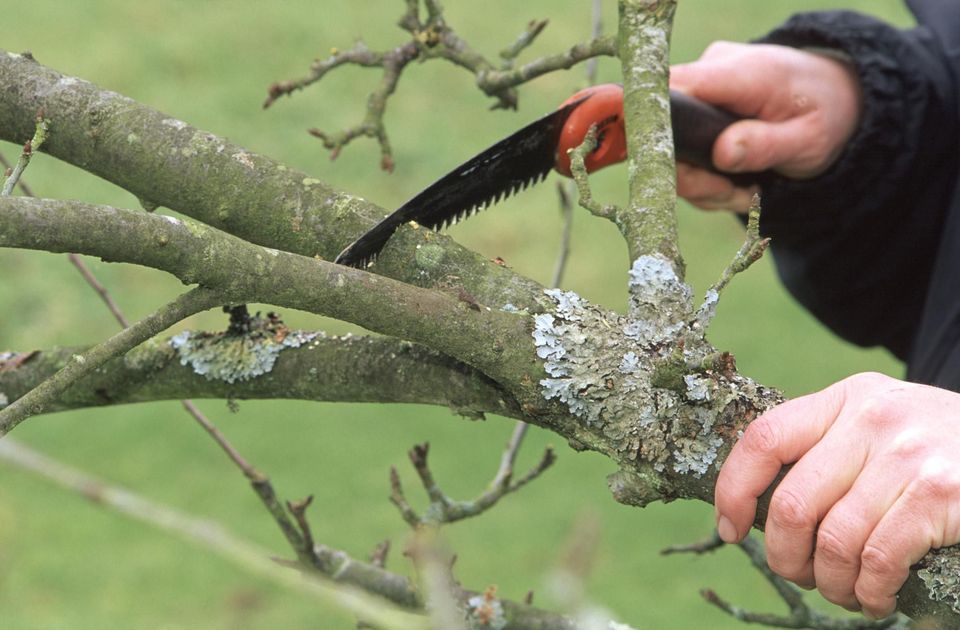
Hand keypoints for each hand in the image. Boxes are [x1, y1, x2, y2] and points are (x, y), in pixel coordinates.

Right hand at [670, 42, 861, 211]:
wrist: (838, 98)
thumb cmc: (825, 115)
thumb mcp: (808, 139)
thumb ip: (765, 145)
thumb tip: (722, 153)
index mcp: (740, 72)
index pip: (674, 88)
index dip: (658, 128)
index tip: (678, 171)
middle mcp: (711, 73)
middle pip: (666, 127)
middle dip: (692, 176)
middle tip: (730, 196)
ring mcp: (701, 90)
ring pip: (672, 147)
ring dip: (702, 183)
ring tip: (743, 192)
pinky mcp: (697, 108)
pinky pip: (683, 150)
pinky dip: (705, 177)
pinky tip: (734, 183)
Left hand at [715, 372, 959, 618]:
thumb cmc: (936, 448)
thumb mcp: (877, 426)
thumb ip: (826, 449)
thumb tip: (759, 508)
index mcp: (844, 399)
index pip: (764, 439)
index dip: (734, 490)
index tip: (730, 529)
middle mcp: (871, 419)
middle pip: (792, 503)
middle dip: (786, 556)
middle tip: (802, 575)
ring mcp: (906, 455)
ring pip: (833, 541)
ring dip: (832, 583)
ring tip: (845, 592)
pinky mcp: (938, 493)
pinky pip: (877, 560)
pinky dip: (869, 592)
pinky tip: (877, 597)